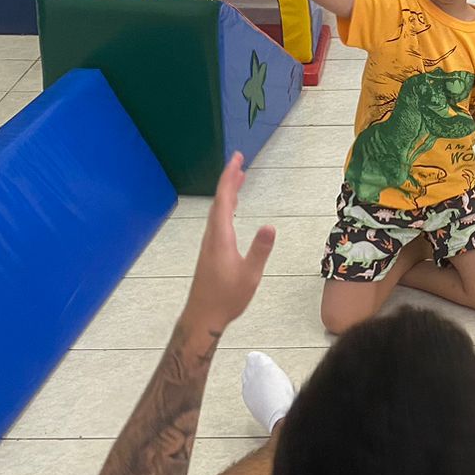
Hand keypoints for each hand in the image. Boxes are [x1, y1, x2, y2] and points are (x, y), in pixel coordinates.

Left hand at [185, 153, 275, 333]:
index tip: (237, 159)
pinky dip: (227, 206)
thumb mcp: (249, 274)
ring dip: (228, 192)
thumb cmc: (227, 297)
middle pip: (220, 201)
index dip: (230, 178)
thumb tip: (270, 226)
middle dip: (229, 179)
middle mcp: (212, 235)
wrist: (204, 316)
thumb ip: (260, 250)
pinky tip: (233, 208)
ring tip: (239, 178)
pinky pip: (218, 219)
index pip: (224, 200)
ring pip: (218, 210)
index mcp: (221, 237)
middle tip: (239, 160)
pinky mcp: (211, 250)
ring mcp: (210, 242)